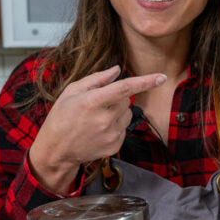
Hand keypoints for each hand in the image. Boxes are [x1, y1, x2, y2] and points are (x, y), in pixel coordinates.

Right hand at [28, 65, 165, 191]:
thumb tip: (117, 70)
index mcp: (93, 102)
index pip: (125, 88)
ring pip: (127, 113)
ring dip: (118, 112)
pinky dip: (116, 126)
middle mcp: (104, 119)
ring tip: (97, 118)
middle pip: (126, 99)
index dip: (145, 81)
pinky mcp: (115, 146)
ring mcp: (111, 135)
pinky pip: (124, 128)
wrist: (56, 149)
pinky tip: (99, 129)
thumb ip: (97, 79)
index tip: (162, 78)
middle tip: (97, 104)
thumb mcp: (72, 91)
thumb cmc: (61, 117)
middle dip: (117, 98)